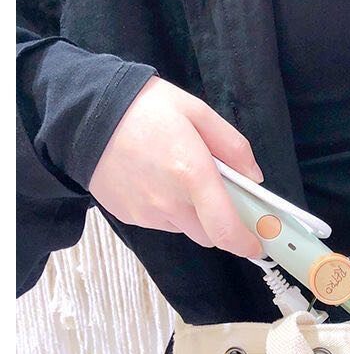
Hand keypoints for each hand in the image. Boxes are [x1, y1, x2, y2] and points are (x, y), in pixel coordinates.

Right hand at [89, 76, 263, 257]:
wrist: (83, 114)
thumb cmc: (144, 108)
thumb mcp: (198, 112)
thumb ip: (233, 147)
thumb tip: (254, 178)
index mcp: (192, 174)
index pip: (226, 229)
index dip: (248, 244)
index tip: (261, 245)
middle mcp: (170, 201)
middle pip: (211, 235)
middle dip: (223, 223)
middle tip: (221, 195)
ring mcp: (147, 213)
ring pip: (186, 228)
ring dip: (195, 214)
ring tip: (180, 177)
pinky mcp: (130, 216)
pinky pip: (162, 223)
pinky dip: (170, 210)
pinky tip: (158, 180)